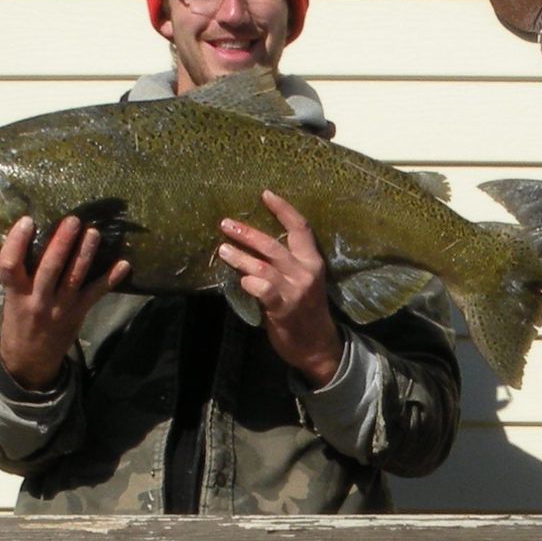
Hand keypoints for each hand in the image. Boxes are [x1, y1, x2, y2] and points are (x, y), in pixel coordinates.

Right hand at [0, 216, 129, 389]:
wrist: (30, 359)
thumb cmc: (19, 322)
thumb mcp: (11, 300)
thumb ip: (19, 276)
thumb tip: (31, 239)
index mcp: (14, 295)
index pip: (10, 266)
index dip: (17, 242)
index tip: (27, 220)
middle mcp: (37, 300)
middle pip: (49, 268)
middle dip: (62, 244)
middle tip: (73, 221)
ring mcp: (60, 308)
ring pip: (74, 278)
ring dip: (85, 254)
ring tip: (93, 233)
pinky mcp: (78, 313)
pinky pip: (96, 294)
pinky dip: (110, 279)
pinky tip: (124, 265)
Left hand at [219, 192, 342, 387]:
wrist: (318, 346)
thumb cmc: (306, 312)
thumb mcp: (303, 283)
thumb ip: (285, 266)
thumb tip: (252, 248)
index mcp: (313, 262)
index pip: (300, 228)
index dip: (283, 209)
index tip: (265, 194)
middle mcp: (305, 273)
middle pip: (273, 246)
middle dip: (247, 233)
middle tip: (226, 224)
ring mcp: (295, 291)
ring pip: (262, 266)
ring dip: (240, 257)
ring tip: (223, 250)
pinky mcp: (283, 308)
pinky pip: (262, 288)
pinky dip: (248, 282)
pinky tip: (240, 280)